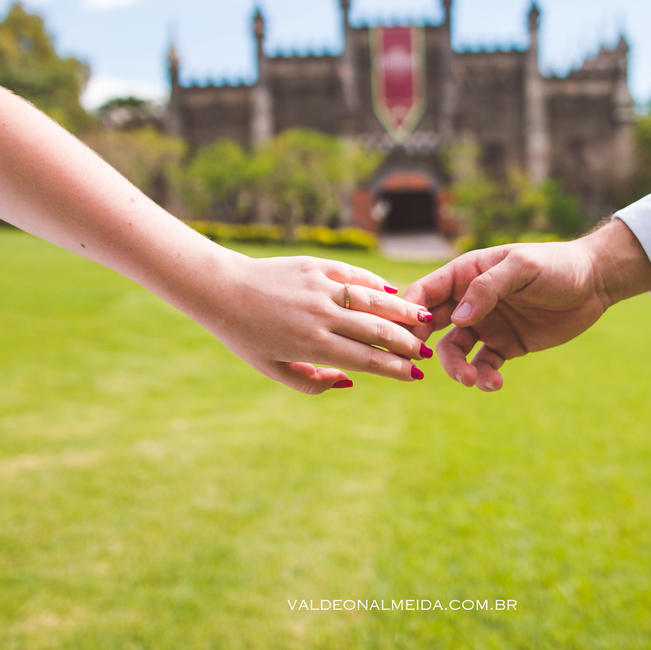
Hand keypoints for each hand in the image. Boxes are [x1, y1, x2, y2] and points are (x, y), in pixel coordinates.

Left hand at [198, 252, 433, 394]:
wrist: (223, 290)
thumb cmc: (246, 336)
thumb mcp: (274, 369)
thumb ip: (313, 383)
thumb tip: (351, 382)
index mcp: (312, 345)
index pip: (366, 360)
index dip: (395, 368)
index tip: (415, 375)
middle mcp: (321, 316)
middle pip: (377, 331)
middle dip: (407, 343)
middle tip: (427, 351)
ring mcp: (320, 288)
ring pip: (372, 300)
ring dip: (402, 312)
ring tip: (425, 320)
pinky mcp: (316, 266)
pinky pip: (355, 276)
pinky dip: (376, 285)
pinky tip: (393, 294)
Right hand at [403, 219, 650, 390]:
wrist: (595, 282)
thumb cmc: (556, 264)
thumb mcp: (522, 267)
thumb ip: (488, 288)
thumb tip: (458, 319)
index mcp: (465, 273)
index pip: (425, 292)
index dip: (409, 313)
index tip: (404, 335)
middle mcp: (469, 300)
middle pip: (430, 325)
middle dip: (421, 345)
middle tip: (418, 364)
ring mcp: (486, 325)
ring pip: (453, 351)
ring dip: (455, 368)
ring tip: (470, 380)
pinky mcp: (505, 346)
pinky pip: (484, 366)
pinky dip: (484, 378)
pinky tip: (494, 383)